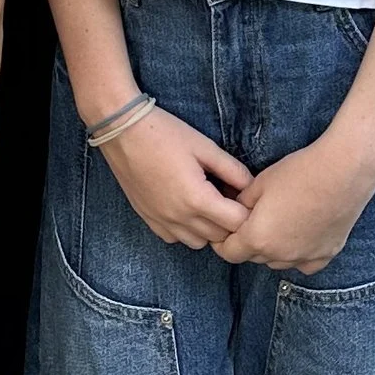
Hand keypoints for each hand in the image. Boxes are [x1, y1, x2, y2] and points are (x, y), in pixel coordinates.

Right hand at [98, 103, 251, 246]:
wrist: (122, 131)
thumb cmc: (164, 134)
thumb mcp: (205, 147)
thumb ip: (233, 170)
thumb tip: (252, 186)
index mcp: (197, 199)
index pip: (237, 223)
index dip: (247, 211)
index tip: (244, 196)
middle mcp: (180, 218)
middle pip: (220, 237)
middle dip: (230, 221)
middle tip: (229, 198)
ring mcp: (162, 221)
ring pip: (198, 243)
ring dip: (209, 229)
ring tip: (208, 204)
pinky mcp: (148, 220)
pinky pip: (175, 238)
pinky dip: (186, 230)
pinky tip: (185, 207)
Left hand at [216, 136, 374, 274]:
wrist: (344, 171)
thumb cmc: (299, 172)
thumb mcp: (259, 183)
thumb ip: (241, 204)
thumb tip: (235, 211)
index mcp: (258, 238)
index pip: (228, 253)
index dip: (222, 240)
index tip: (225, 228)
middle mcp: (280, 255)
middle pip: (253, 257)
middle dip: (247, 242)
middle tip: (252, 219)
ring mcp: (305, 257)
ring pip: (278, 262)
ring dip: (272, 249)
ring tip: (278, 224)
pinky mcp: (327, 254)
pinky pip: (304, 263)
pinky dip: (298, 253)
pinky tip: (301, 235)